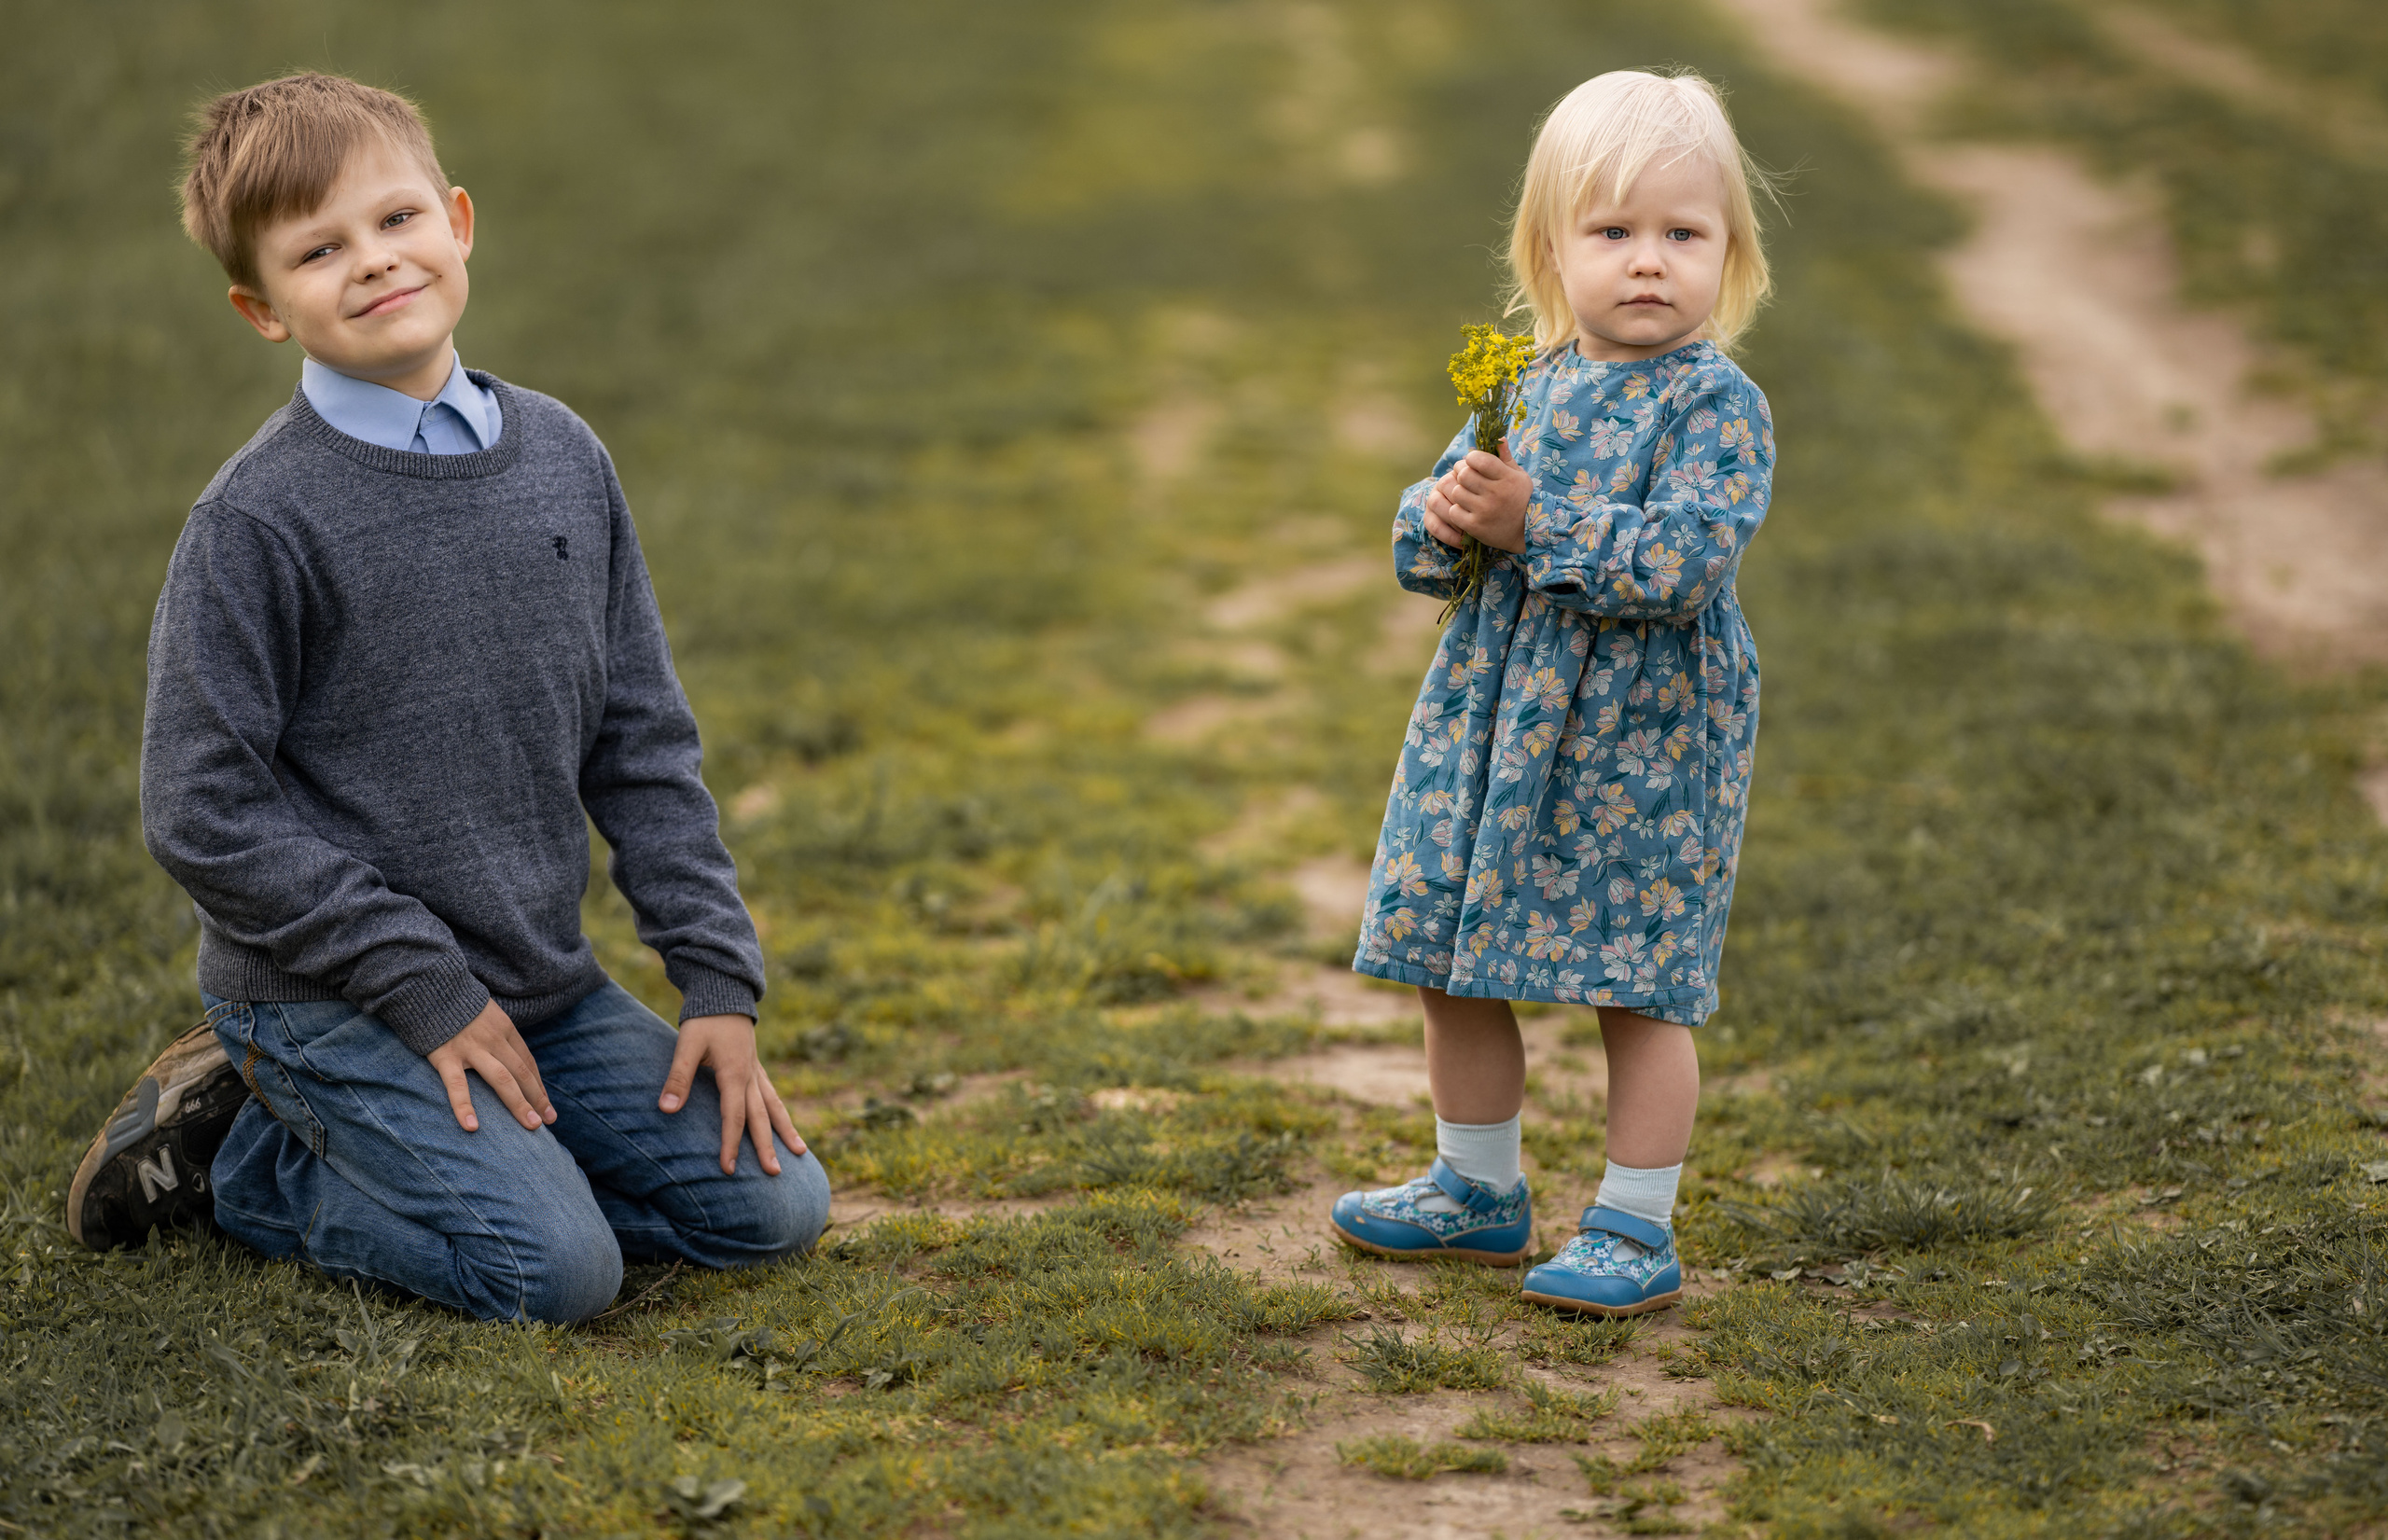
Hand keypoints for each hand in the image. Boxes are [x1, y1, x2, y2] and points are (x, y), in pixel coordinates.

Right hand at [428, 1000, 554, 1133]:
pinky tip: (472, 1127)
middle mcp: (494, 1039)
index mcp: (505, 1029)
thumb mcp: (486, 1015)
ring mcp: (471, 1048)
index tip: (546, 1106)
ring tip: (532, 1126)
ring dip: (519, 1103)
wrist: (427, 986)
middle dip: (537, 1098)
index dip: (538, 1085)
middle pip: (521, 1072)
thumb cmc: (456, 1006)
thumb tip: (507, 1062)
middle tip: (548, 1121)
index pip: (527, 1062)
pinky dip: (464, 1106)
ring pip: (502, 1079)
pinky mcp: (446, 1056)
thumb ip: (496, 1036)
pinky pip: (456, 1085)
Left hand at [659, 1014, 807, 1174]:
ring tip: (800, 1153)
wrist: (724, 994)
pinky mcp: (756, 1067)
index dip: (730, 1144)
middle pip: (761, 1118)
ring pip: (774, 1106)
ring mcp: (757, 1072)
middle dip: (767, 1147)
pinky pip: (772, 1095)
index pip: (734, 1117)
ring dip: (786, 1131)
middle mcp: (750, 1077)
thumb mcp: (687, 1045)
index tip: (728, 1169)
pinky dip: (780, 1113)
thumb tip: (668, 1109)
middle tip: (774, 1174)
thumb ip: (678, 1077)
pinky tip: (785, 1124)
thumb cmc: (704, 1020)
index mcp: (734, 1074)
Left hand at [1422, 442, 1531, 553]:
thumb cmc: (1520, 499)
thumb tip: (1498, 437)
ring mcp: (1485, 511)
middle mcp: (1496, 494)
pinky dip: (1456, 510)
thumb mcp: (1519, 477)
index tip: (1473, 462)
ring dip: (1458, 492)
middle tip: (1465, 477)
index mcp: (1507, 478)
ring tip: (1466, 494)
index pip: (1479, 460)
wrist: (1527, 533)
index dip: (1471, 458)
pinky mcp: (1475, 526)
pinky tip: (1466, 509)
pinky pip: (1453, 511)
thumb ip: (1506, 458)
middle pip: (1463, 474)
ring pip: (1456, 492)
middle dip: (1461, 473)